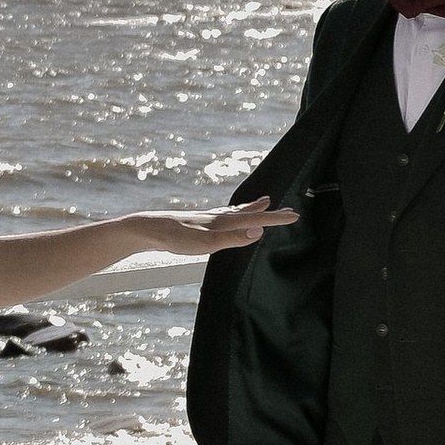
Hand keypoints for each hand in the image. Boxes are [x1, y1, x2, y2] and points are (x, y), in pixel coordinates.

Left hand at [152, 201, 299, 255]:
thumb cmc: (176, 238)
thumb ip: (233, 239)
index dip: (276, 219)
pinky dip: (234, 212)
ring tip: (264, 201)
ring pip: (237, 211)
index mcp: (223, 222)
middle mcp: (218, 217)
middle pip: (250, 212)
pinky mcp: (198, 222)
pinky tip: (227, 215)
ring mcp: (208, 218)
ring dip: (252, 207)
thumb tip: (259, 231)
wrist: (149, 229)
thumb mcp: (207, 243)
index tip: (295, 215)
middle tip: (287, 209)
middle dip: (270, 211)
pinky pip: (224, 215)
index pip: (256, 219)